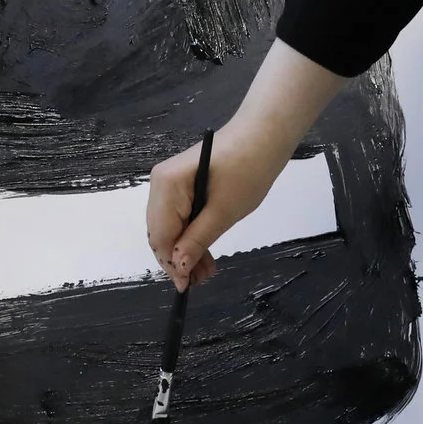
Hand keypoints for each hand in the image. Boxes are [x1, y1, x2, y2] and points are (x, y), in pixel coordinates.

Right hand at [146, 125, 293, 289]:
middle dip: (178, 259)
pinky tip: (203, 253)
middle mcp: (160, 182)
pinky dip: (189, 235)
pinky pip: (178, 216)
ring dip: (184, 250)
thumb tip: (178, 266)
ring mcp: (169, 182)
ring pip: (168, 227)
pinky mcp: (181, 184)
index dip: (171, 264)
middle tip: (200, 281)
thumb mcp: (224, 212)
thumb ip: (198, 239)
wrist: (263, 136)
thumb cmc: (247, 170)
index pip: (160, 235)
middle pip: (160, 232)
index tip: (186, 287)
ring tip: (206, 271)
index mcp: (166, 185)